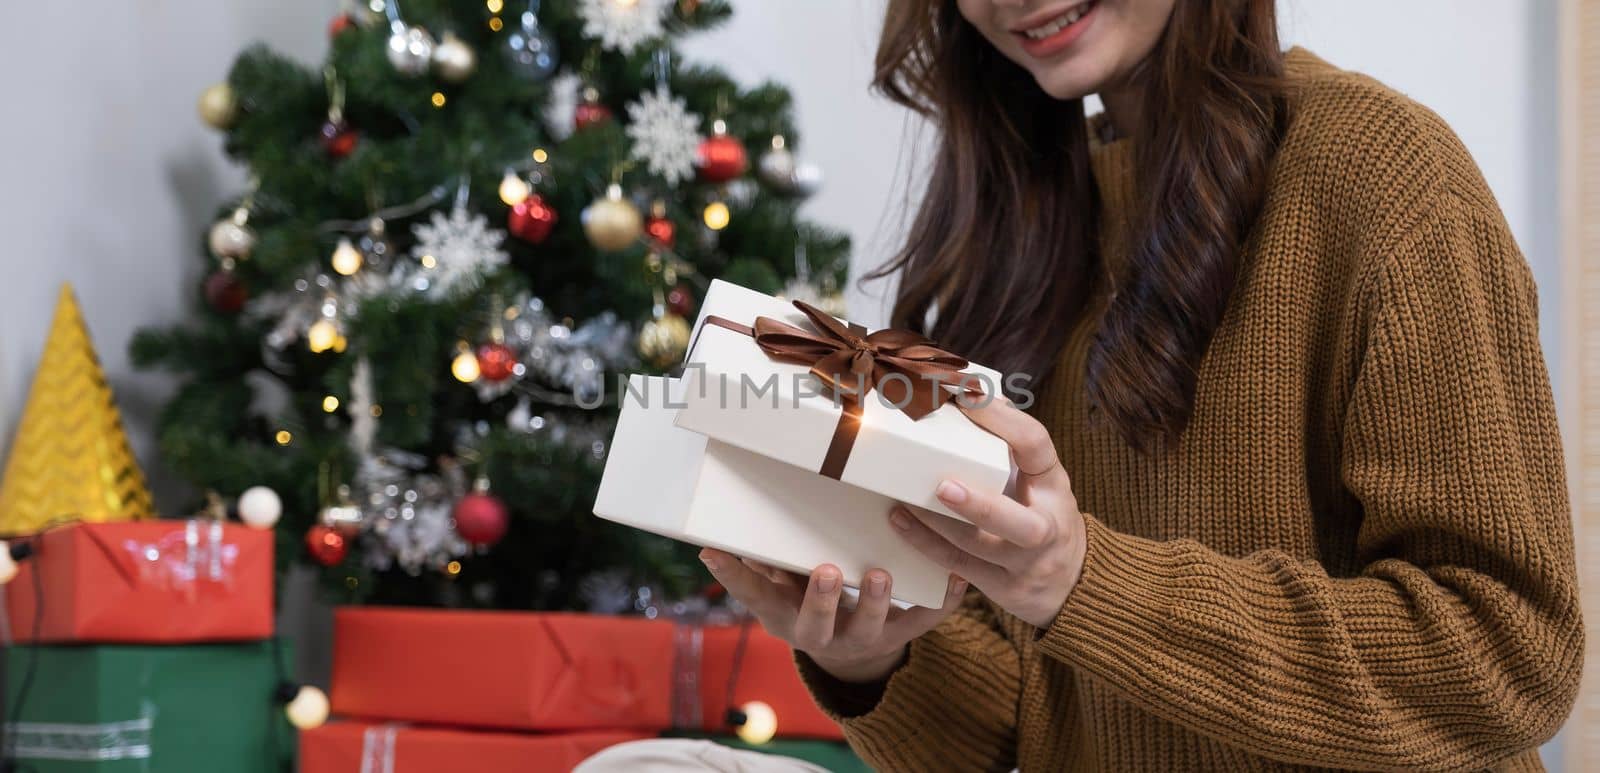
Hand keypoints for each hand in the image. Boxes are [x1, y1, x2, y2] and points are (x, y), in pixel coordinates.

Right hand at [699, 549, 967, 683]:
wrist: (854, 655)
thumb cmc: (809, 603)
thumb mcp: (780, 591)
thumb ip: (757, 566)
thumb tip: (710, 540)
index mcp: (785, 619)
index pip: (755, 599)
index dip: (735, 578)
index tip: (717, 552)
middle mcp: (822, 635)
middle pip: (817, 624)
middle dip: (822, 600)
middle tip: (826, 571)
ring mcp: (864, 638)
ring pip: (872, 627)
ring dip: (877, 602)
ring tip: (882, 574)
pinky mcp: (901, 636)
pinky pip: (924, 622)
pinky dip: (942, 603)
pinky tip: (956, 580)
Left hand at [889, 397, 1086, 628]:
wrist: (1071, 582)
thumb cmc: (1044, 514)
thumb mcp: (1042, 479)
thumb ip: (1015, 447)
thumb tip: (979, 395)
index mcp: (1054, 486)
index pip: (1036, 447)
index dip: (1003, 420)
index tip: (966, 396)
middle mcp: (1047, 529)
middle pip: (1021, 525)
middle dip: (981, 507)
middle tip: (943, 487)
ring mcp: (1026, 565)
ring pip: (979, 550)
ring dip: (937, 526)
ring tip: (901, 502)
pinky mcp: (1002, 588)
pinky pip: (958, 569)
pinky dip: (926, 545)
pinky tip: (900, 522)